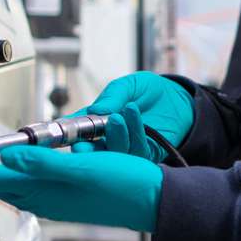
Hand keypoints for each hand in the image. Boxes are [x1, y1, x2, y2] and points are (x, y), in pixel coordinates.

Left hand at [0, 145, 162, 231]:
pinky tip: (19, 165)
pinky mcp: (67, 189)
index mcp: (41, 191)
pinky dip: (24, 167)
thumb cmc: (125, 188)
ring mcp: (54, 194)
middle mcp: (42, 195)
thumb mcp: (84, 171)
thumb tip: (7, 157)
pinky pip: (35, 176)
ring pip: (12, 179)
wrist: (157, 202)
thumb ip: (45, 163)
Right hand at [68, 72, 191, 160]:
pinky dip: (134, 132)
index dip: (69, 135)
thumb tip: (95, 110)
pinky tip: (132, 113)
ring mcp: (127, 150)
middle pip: (93, 153)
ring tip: (116, 117)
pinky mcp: (146, 155)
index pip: (77, 133)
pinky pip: (138, 150)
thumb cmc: (148, 91)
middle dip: (87, 151)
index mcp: (97, 125)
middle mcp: (109, 141)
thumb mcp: (128, 86)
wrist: (178, 99)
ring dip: (115, 135)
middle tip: (82, 145)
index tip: (63, 134)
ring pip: (115, 153)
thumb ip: (113, 96)